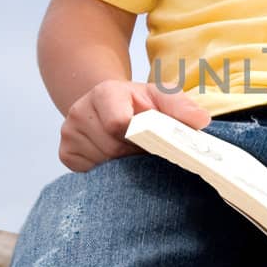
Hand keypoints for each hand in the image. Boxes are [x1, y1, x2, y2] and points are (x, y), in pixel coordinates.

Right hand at [60, 78, 210, 172]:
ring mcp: (69, 133)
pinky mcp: (65, 153)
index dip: (139, 136)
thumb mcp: (162, 96)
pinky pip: (89, 173)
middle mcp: (80, 111)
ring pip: (102, 163)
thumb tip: (201, 121)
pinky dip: (107, 171)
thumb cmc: (140, 102)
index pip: (117, 122)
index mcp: (105, 93)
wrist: (108, 103)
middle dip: (134, 153)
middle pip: (112, 147)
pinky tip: (115, 159)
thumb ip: (181, 107)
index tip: (152, 139)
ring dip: (122, 165)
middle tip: (146, 150)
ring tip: (131, 153)